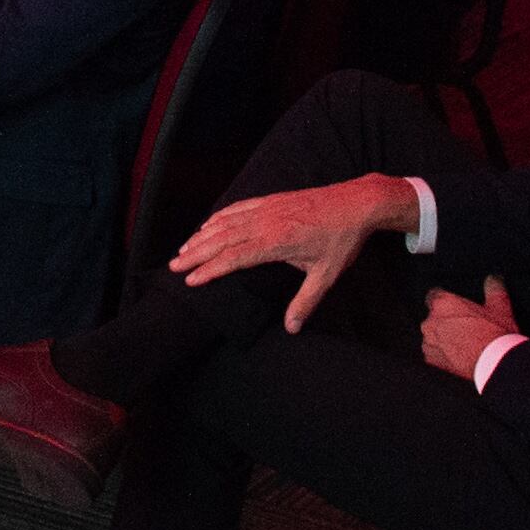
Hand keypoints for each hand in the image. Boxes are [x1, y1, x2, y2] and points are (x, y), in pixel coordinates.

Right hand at [171, 171, 415, 330]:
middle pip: (221, 238)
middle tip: (174, 266)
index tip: (190, 280)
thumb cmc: (341, 240)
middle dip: (196, 253)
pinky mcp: (272, 200)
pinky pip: (238, 207)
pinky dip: (219, 216)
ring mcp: (268, 208)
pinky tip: (209, 224)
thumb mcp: (326, 275)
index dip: (209, 270)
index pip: (233, 257)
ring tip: (184, 249)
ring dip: (202, 235)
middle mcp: (266, 222)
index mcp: (276, 241)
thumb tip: (292, 329)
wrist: (356, 204)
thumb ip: (306, 302)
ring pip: (226, 221)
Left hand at [419, 278, 520, 382]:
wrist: (494, 364)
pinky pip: (434, 354)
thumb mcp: (499, 307)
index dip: (446, 302)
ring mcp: (429, 342)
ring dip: (443, 339)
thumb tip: (493, 279)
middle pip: (434, 317)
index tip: (456, 307)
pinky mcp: (431, 361)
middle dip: (446, 321)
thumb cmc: (495, 335)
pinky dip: (443, 355)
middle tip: (465, 328)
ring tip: (463, 345)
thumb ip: (493, 289)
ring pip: (432, 336)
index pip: (435, 295)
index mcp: (443, 303)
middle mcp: (431, 321)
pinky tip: (459, 357)